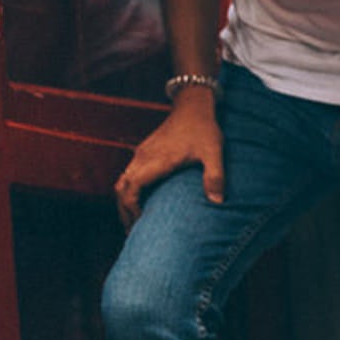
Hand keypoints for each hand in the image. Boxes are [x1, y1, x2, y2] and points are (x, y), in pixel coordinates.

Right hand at [114, 91, 224, 226]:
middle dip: (124, 211)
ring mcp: (141, 154)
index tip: (141, 223)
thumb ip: (215, 176)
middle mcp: (143, 157)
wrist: (193, 106)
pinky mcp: (143, 152)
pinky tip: (140, 204)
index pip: (132, 187)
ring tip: (134, 223)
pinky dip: (129, 192)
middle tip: (133, 234)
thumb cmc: (204, 129)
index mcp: (157, 160)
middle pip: (121, 188)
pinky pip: (128, 175)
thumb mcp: (214, 152)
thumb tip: (217, 202)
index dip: (132, 207)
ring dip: (124, 203)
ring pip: (122, 182)